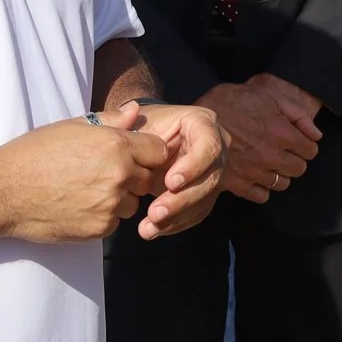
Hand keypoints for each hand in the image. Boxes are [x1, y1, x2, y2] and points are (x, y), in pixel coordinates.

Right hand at [0, 112, 182, 242]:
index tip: (132, 155)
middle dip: (134, 176)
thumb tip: (135, 110)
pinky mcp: (99, 229)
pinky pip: (114, 223)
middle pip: (148, 179)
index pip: (159, 151)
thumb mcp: (72, 127)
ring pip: (132, 203)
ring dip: (119, 199)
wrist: (4, 191)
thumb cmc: (35, 153)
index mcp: (116, 145)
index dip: (147, 153)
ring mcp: (110, 205)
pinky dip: (103, 217)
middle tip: (104, 174)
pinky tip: (79, 206)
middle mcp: (119, 175)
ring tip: (88, 190)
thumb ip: (110, 120)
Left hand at [114, 101, 226, 239]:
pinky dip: (176, 224)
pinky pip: (198, 213)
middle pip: (211, 177)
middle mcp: (217, 147)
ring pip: (205, 199)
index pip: (208, 145)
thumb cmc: (142, 130)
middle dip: (183, 199)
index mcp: (203, 123)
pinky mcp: (207, 193)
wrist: (147, 146)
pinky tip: (154, 230)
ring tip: (148, 227)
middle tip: (155, 213)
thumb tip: (130, 111)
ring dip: (178, 217)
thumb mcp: (134, 124)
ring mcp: (215, 171)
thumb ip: (125, 120)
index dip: (193, 166)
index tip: (170, 182)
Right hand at [201, 76, 323, 203]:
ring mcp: (254, 172)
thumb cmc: (232, 101)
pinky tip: (256, 175)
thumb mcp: (267, 94)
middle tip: (285, 152)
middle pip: (298, 169)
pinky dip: (262, 188)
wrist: (196, 119)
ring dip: (279, 174)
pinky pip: (261, 195)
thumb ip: (297, 113)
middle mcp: (271, 155)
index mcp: (281, 132)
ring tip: (269, 163)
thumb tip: (316, 134)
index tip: (298, 142)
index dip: (306, 145)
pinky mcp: (237, 184)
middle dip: (295, 160)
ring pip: (281, 183)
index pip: (310, 151)